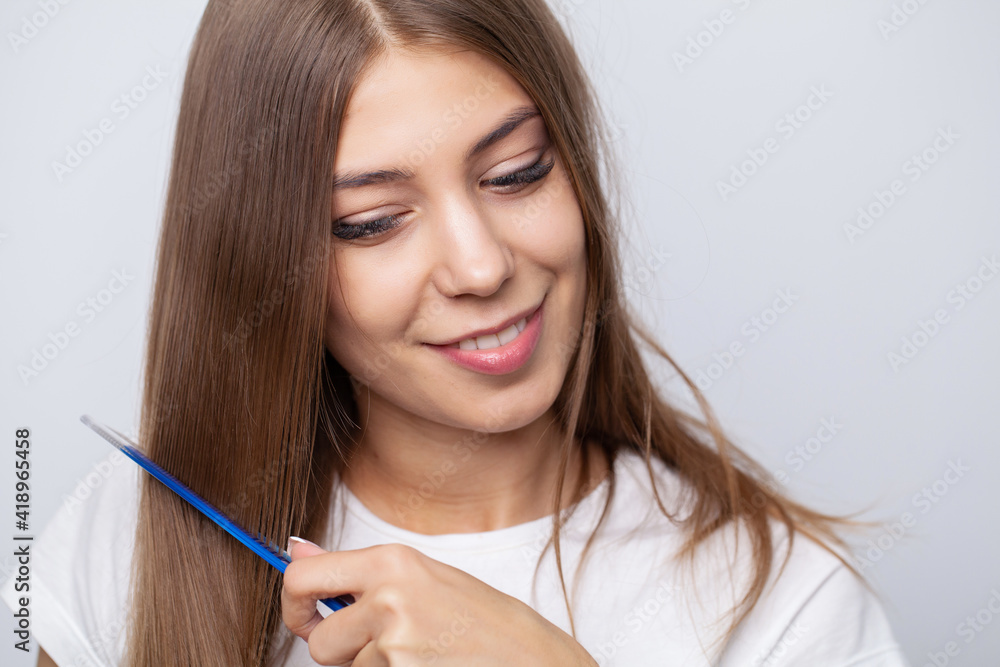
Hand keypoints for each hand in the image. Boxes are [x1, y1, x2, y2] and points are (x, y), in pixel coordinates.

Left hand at [280, 538, 597, 665]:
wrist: (534, 659)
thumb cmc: (485, 621)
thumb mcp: (424, 579)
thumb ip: (357, 571)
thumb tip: (294, 549)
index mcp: (392, 560)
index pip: (300, 578)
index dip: (294, 606)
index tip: (309, 619)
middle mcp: (388, 595)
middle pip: (317, 639)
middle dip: (336, 652)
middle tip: (374, 649)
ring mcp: (395, 641)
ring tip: (422, 655)